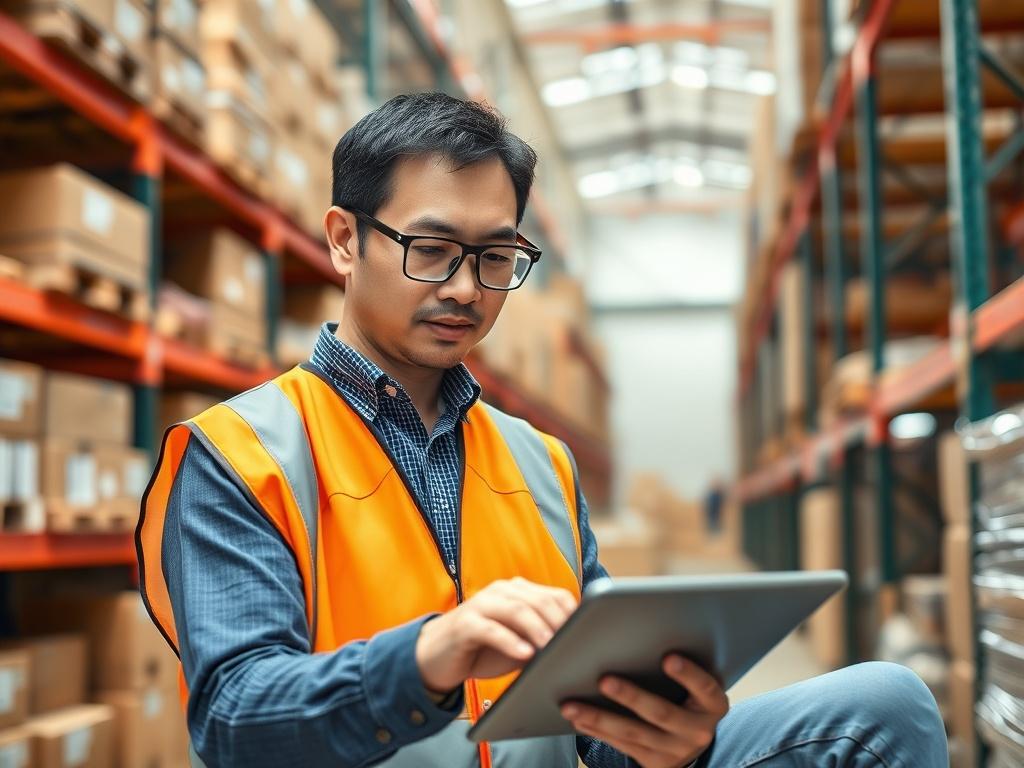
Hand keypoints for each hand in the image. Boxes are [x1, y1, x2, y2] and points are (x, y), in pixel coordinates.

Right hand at [415, 577, 577, 693]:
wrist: (437, 656)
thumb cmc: (483, 650)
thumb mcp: (518, 642)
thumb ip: (541, 638)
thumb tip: (573, 648)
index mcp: (519, 591)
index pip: (555, 596)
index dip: (573, 614)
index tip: (587, 635)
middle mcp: (502, 591)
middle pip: (539, 601)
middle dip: (559, 622)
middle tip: (574, 643)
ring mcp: (482, 605)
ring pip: (517, 610)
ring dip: (538, 629)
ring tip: (552, 647)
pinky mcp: (465, 623)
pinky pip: (491, 629)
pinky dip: (510, 641)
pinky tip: (525, 654)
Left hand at [561, 655, 728, 767]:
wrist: (692, 742)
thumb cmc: (689, 698)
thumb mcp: (696, 685)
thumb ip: (680, 668)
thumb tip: (639, 636)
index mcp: (713, 704)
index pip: (705, 687)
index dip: (688, 674)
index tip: (668, 658)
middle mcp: (698, 730)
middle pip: (661, 712)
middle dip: (630, 696)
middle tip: (604, 680)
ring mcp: (675, 749)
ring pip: (634, 733)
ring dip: (600, 717)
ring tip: (572, 705)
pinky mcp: (655, 763)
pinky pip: (622, 746)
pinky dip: (597, 731)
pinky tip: (578, 718)